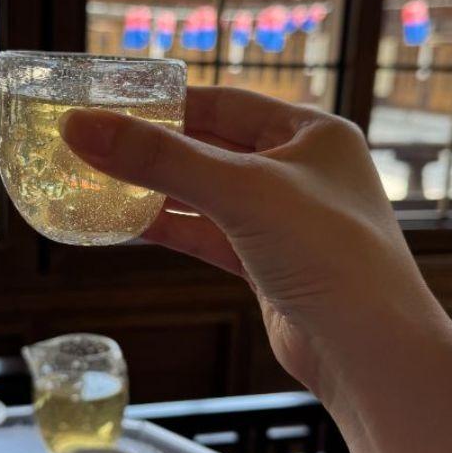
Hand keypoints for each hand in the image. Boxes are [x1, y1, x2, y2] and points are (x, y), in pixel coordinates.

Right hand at [61, 86, 438, 394]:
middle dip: (156, 149)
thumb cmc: (327, 254)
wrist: (370, 350)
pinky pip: (210, 235)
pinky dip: (172, 229)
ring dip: (158, 191)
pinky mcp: (270, 265)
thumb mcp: (239, 192)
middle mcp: (302, 171)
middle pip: (212, 147)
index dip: (167, 104)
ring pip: (207, 195)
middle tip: (94, 144)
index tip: (110, 105)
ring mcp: (286, 220)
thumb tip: (81, 128)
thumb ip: (160, 159)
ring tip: (98, 182)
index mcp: (313, 133)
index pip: (226, 102)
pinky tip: (128, 225)